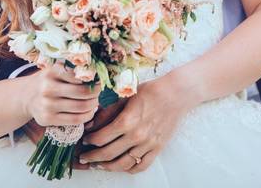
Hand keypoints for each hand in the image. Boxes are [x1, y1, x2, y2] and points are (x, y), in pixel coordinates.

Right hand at [22, 64, 99, 127]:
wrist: (27, 97)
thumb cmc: (49, 81)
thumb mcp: (56, 69)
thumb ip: (72, 70)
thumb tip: (97, 75)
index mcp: (51, 72)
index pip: (79, 75)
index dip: (93, 79)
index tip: (98, 80)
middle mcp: (48, 88)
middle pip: (82, 92)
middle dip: (96, 92)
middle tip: (98, 91)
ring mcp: (47, 105)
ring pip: (81, 107)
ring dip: (93, 104)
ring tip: (95, 101)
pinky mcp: (47, 119)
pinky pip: (75, 120)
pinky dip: (87, 116)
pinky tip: (89, 111)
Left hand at [77, 76, 193, 173]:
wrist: (176, 94)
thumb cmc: (150, 91)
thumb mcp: (125, 97)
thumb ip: (107, 112)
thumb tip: (90, 124)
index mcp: (126, 121)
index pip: (101, 138)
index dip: (89, 141)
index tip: (84, 141)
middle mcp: (137, 136)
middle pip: (108, 154)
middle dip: (93, 157)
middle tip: (84, 158)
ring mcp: (148, 144)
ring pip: (123, 164)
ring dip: (107, 167)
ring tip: (98, 165)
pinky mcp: (157, 148)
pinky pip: (141, 166)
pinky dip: (129, 169)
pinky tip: (121, 166)